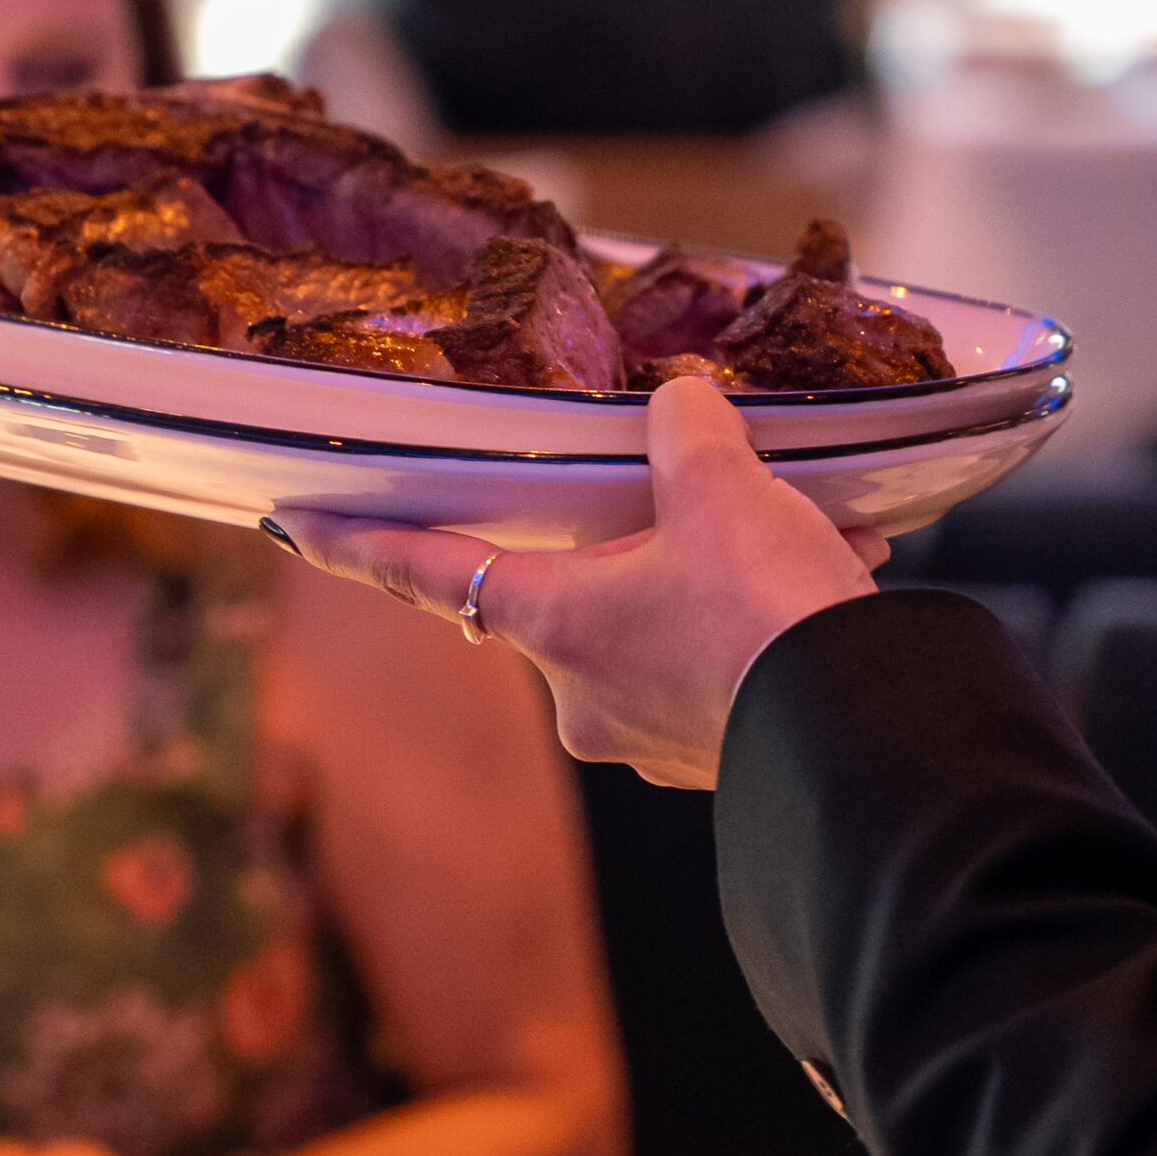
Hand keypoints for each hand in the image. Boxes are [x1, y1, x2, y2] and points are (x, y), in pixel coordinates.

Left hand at [270, 377, 886, 789]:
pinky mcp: (710, 752)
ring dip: (719, 577)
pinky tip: (828, 579)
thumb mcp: (723, 489)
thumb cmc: (768, 616)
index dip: (358, 543)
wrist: (863, 731)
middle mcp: (581, 693)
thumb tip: (680, 403)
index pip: (427, 572)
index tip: (293, 526)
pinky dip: (756, 619)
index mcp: (555, 625)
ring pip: (660, 622)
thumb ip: (684, 431)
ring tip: (804, 536)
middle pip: (572, 588)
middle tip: (706, 498)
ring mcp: (645, 733)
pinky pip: (716, 662)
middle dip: (639, 540)